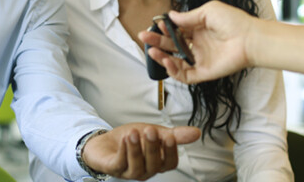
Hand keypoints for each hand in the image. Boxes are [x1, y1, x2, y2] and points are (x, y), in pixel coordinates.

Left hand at [81, 123, 199, 179]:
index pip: (170, 163)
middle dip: (152, 148)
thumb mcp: (155, 132)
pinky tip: (125, 139)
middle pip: (154, 164)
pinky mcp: (114, 169)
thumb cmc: (133, 138)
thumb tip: (197, 132)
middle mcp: (146, 171)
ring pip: (137, 166)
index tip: (170, 136)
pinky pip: (120, 164)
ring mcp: (130, 172)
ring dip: (136, 149)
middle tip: (150, 131)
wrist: (107, 141)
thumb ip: (175, 134)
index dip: (171, 152)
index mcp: (158, 163)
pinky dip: (123, 151)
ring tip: (133, 133)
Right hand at [138, 0, 254, 83]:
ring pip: (175, 62)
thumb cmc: (234, 22)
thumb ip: (188, 16)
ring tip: (151, 50)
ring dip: (162, 57)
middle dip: (157, 41)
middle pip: (172, 45)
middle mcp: (198, 45)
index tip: (156, 23)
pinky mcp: (204, 72)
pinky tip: (167, 61)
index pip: (176, 31)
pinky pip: (185, 75)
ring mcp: (200, 59)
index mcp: (198, 30)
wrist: (250, 38)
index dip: (164, 28)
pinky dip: (174, 71)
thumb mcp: (208, 11)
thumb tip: (170, 16)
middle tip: (144, 36)